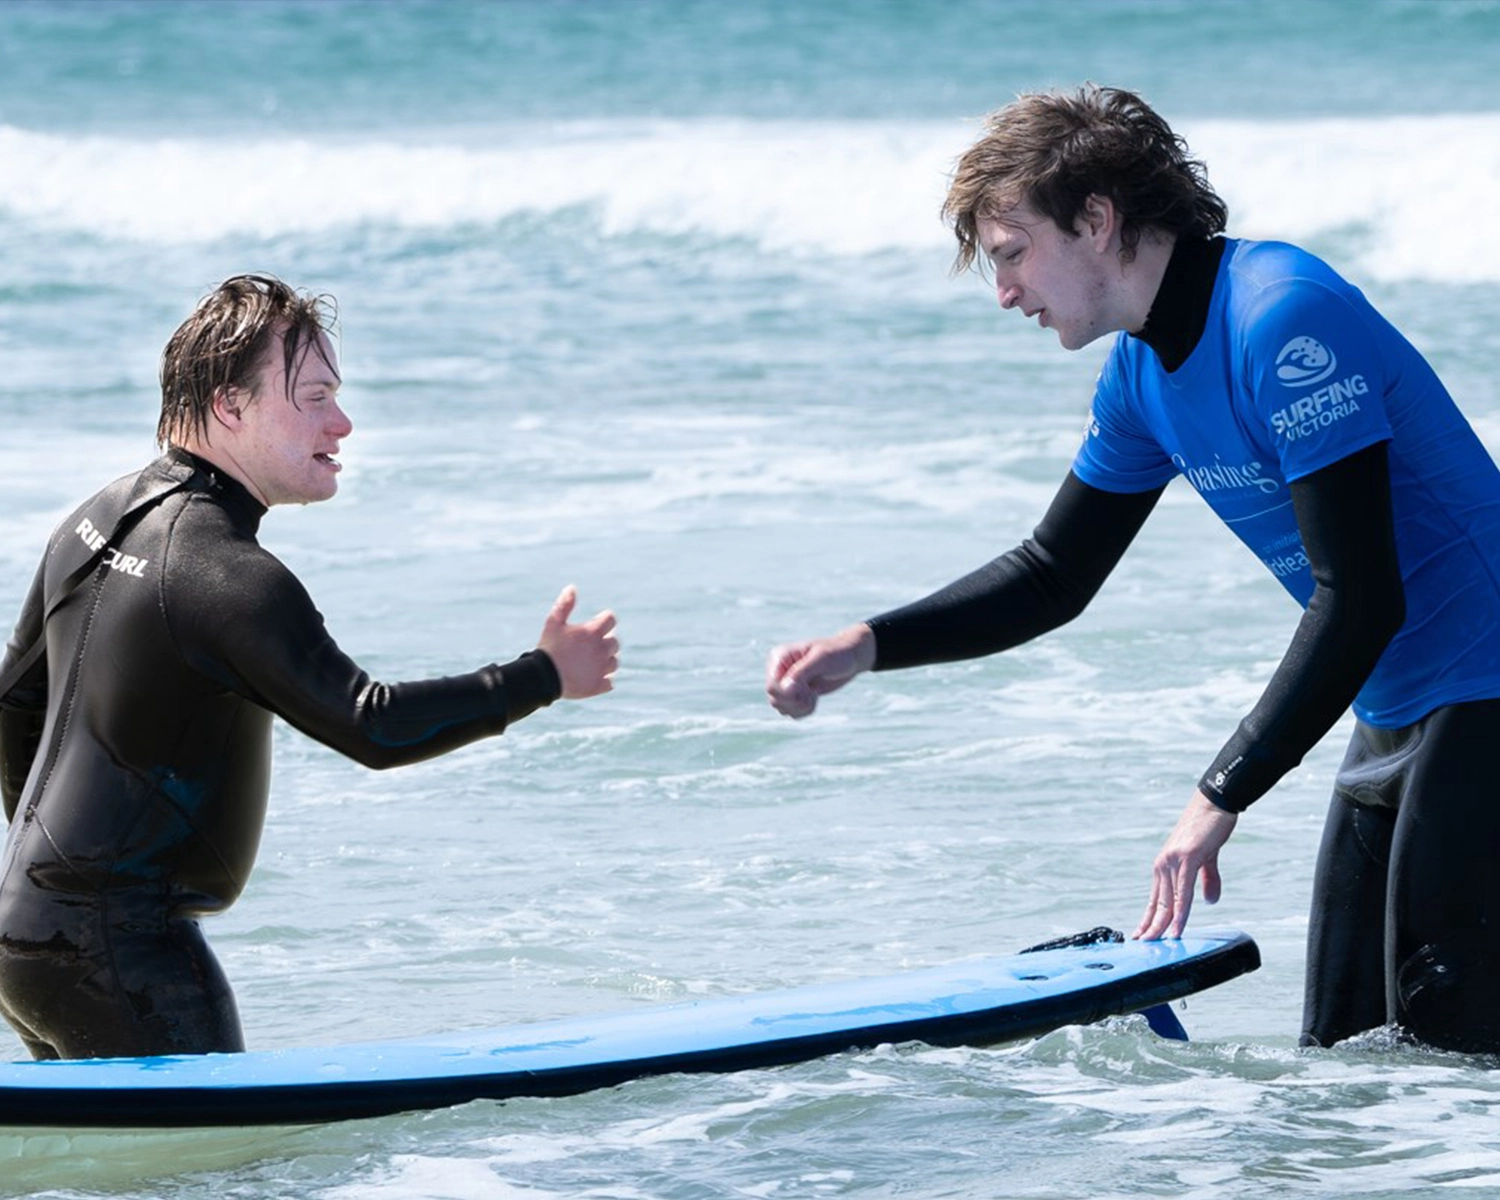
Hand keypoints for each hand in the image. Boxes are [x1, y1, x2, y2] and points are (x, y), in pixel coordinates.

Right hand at [537, 585, 618, 699]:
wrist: (543, 678)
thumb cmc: (548, 648)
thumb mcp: (553, 623)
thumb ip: (564, 605)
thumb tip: (572, 588)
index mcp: (593, 632)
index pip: (611, 619)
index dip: (604, 620)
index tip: (596, 624)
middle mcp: (601, 650)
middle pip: (614, 642)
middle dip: (605, 641)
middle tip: (590, 645)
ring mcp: (601, 669)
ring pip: (614, 662)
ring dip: (606, 660)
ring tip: (591, 662)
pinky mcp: (599, 685)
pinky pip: (609, 682)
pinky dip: (604, 680)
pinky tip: (592, 677)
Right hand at [765, 623, 875, 717]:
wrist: (850, 660)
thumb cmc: (836, 654)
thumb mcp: (820, 660)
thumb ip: (801, 673)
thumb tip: (785, 688)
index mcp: (780, 657)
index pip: (772, 685)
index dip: (788, 693)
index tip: (808, 687)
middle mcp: (778, 670)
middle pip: (774, 698)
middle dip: (795, 701)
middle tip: (812, 694)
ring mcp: (785, 683)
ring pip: (780, 707)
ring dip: (799, 707)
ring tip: (814, 696)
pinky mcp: (793, 694)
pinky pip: (789, 712)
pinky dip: (802, 711)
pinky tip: (814, 700)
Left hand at [1135, 790, 1237, 939]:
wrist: (1215, 802)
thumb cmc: (1209, 828)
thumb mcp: (1206, 859)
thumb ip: (1207, 880)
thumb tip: (1209, 901)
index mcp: (1165, 865)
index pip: (1155, 898)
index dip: (1149, 918)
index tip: (1142, 936)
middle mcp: (1163, 864)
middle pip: (1158, 903)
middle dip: (1151, 927)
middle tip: (1142, 948)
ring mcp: (1173, 861)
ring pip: (1168, 901)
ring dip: (1163, 925)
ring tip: (1157, 945)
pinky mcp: (1187, 858)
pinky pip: (1183, 892)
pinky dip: (1180, 912)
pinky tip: (1177, 928)